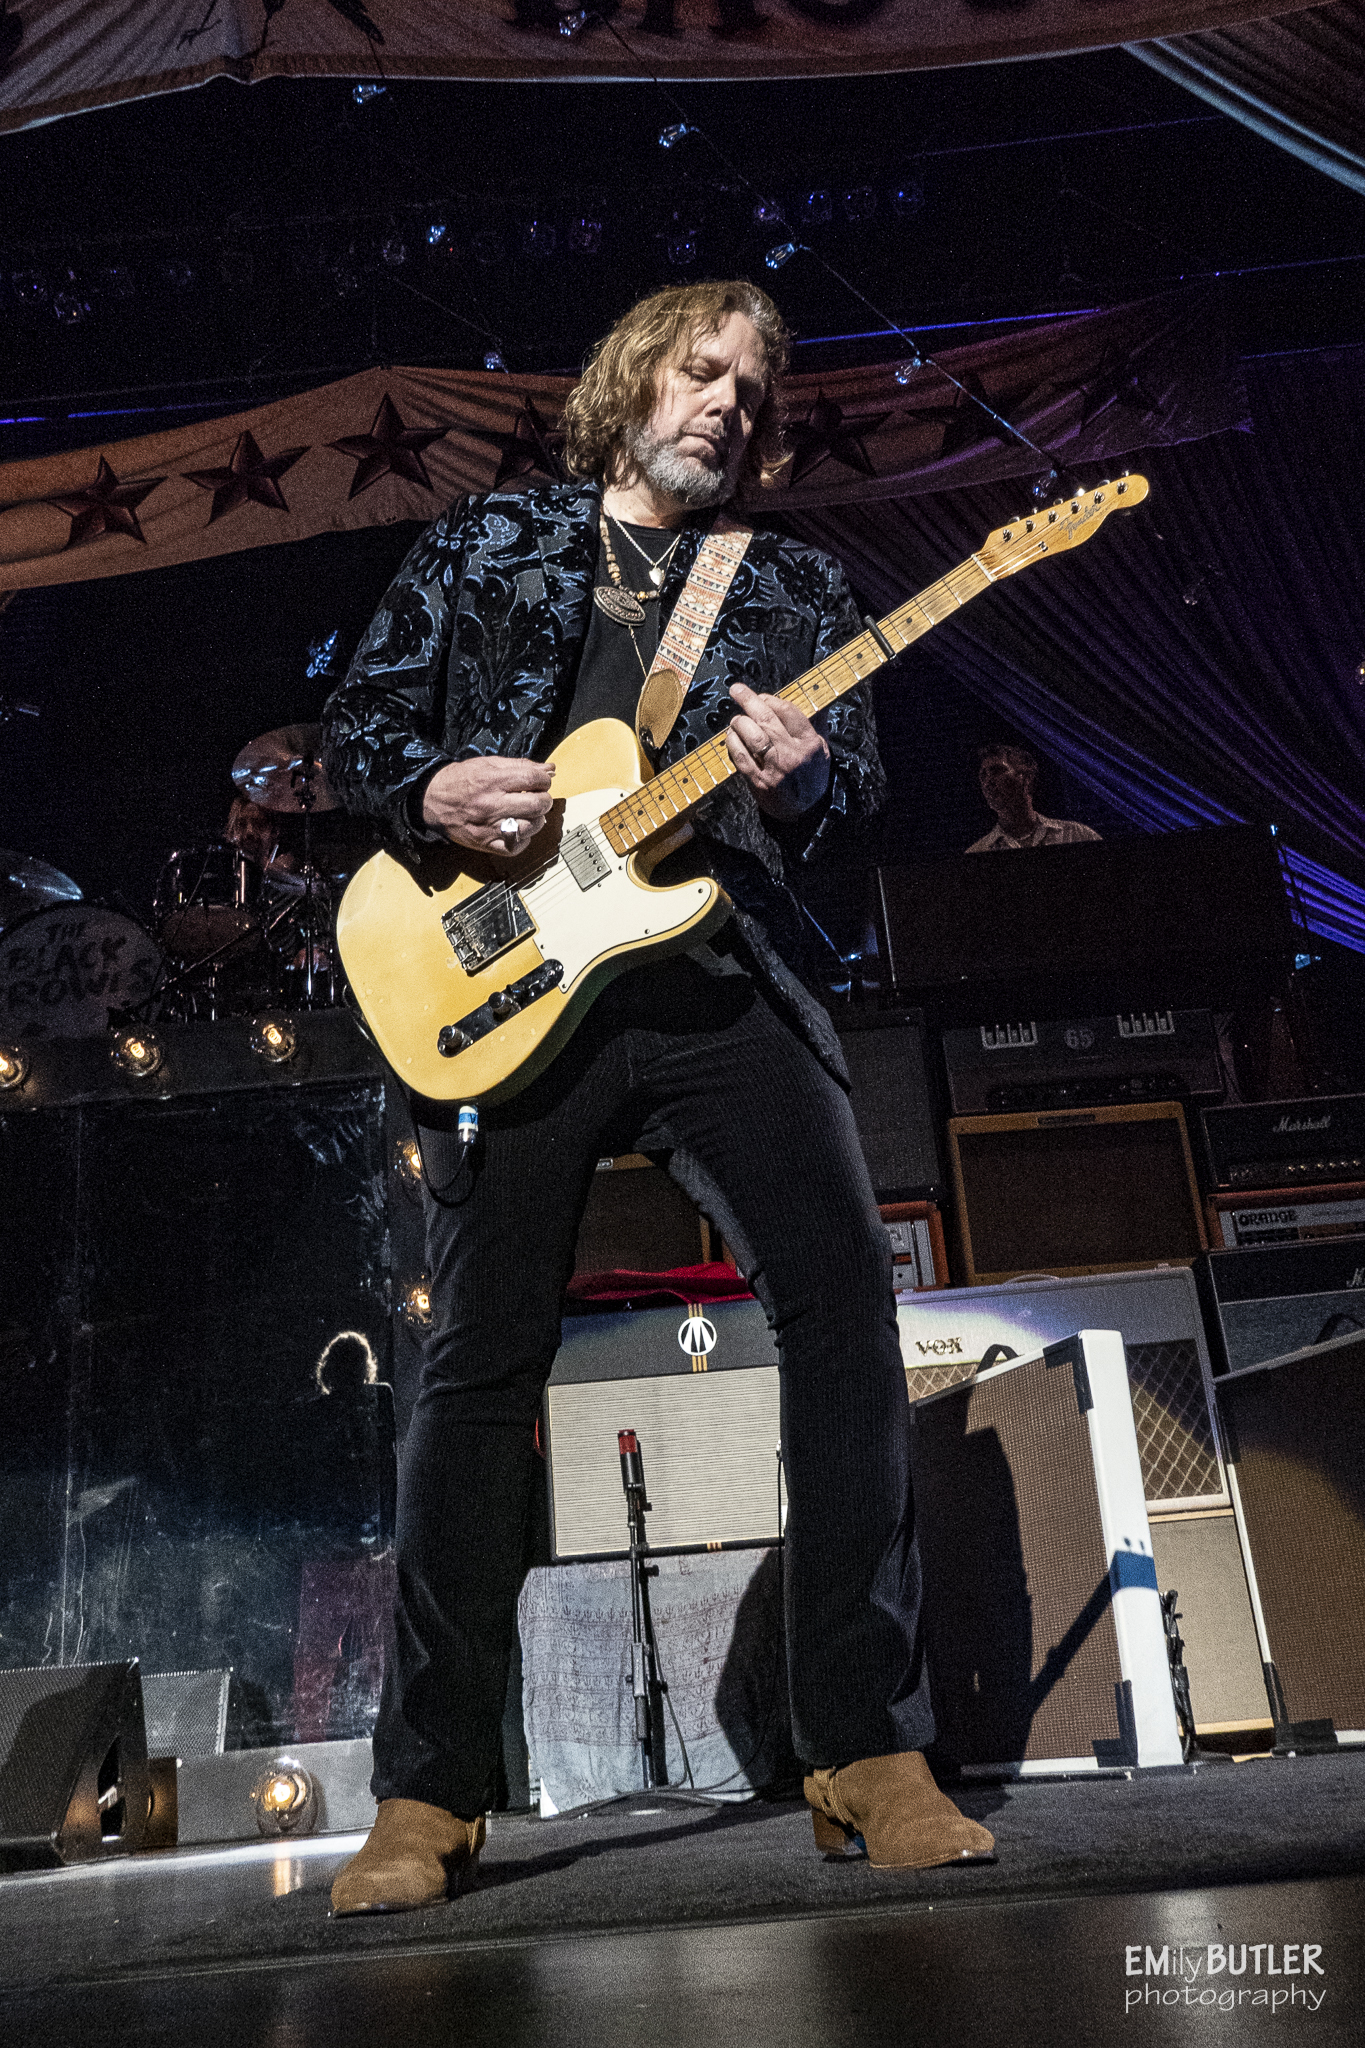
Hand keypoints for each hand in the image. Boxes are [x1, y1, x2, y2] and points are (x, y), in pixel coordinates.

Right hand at [421, 756, 555, 857]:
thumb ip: (520, 765)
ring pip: (530, 828)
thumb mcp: (489, 764)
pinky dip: (523, 840)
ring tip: (529, 813)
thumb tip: (549, 769)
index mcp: (492, 781)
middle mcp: (491, 805)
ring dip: (536, 820)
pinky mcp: (485, 844)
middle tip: (538, 798)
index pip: (533, 780)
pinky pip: (515, 848)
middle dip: (544, 799)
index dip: (544, 780)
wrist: (432, 799)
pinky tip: (519, 829)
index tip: (541, 782)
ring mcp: (489, 827)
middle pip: (536, 805)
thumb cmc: (461, 780)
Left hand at [725, 681, 830, 822]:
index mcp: (810, 743)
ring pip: (752, 736)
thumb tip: (816, 697)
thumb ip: (816, 723)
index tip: (760, 696)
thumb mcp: (822, 749)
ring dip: (739, 723)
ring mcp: (775, 769)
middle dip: (749, 701)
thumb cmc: (813, 776)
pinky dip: (733, 743)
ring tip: (736, 720)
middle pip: (767, 720)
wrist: (807, 811)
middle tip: (736, 690)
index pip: (788, 712)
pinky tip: (731, 737)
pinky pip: (741, 757)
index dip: (770, 699)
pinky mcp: (759, 782)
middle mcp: (793, 754)